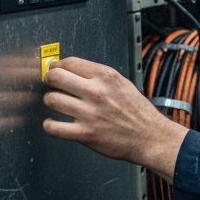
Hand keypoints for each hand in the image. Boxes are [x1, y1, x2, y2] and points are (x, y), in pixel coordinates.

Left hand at [42, 56, 187, 177]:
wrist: (150, 137)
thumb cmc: (138, 112)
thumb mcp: (122, 84)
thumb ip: (99, 77)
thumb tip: (73, 71)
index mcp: (107, 76)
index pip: (70, 62)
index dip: (58, 66)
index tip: (56, 71)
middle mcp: (97, 92)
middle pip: (56, 77)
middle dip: (49, 80)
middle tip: (51, 84)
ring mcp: (90, 114)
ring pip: (52, 100)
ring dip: (50, 101)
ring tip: (56, 104)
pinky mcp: (85, 134)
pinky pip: (54, 127)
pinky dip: (49, 125)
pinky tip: (54, 124)